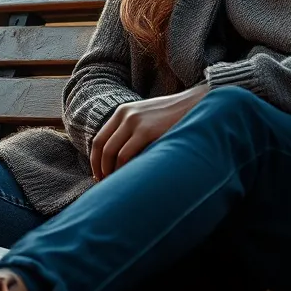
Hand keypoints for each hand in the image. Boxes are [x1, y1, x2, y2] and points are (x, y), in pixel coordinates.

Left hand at [90, 85, 206, 180]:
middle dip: (100, 169)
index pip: (98, 139)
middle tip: (105, 184)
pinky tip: (128, 179)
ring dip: (110, 172)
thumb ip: (132, 132)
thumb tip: (118, 159)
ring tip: (116, 185)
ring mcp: (135, 122)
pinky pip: (125, 155)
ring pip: (111, 153)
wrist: (195, 105)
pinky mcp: (146, 131)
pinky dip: (123, 170)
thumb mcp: (147, 118)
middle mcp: (125, 115)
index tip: (99, 175)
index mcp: (122, 112)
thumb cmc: (173, 118)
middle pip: (101, 147)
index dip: (95, 160)